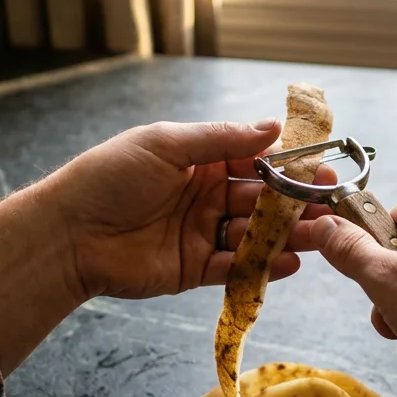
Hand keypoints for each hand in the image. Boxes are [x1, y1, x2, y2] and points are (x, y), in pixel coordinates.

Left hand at [52, 120, 332, 299]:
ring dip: (286, 236)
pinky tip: (288, 263)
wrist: (68, 233)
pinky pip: (235, 268)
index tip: (320, 169)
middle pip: (261, 200)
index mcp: (199, 161)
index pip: (254, 161)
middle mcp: (205, 196)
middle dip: (295, 204)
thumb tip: (273, 127)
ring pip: (254, 235)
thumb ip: (221, 138)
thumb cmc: (109, 177)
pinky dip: (262, 266)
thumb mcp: (166, 144)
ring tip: (317, 237)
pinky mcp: (194, 269)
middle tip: (329, 207)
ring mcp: (201, 233)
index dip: (287, 166)